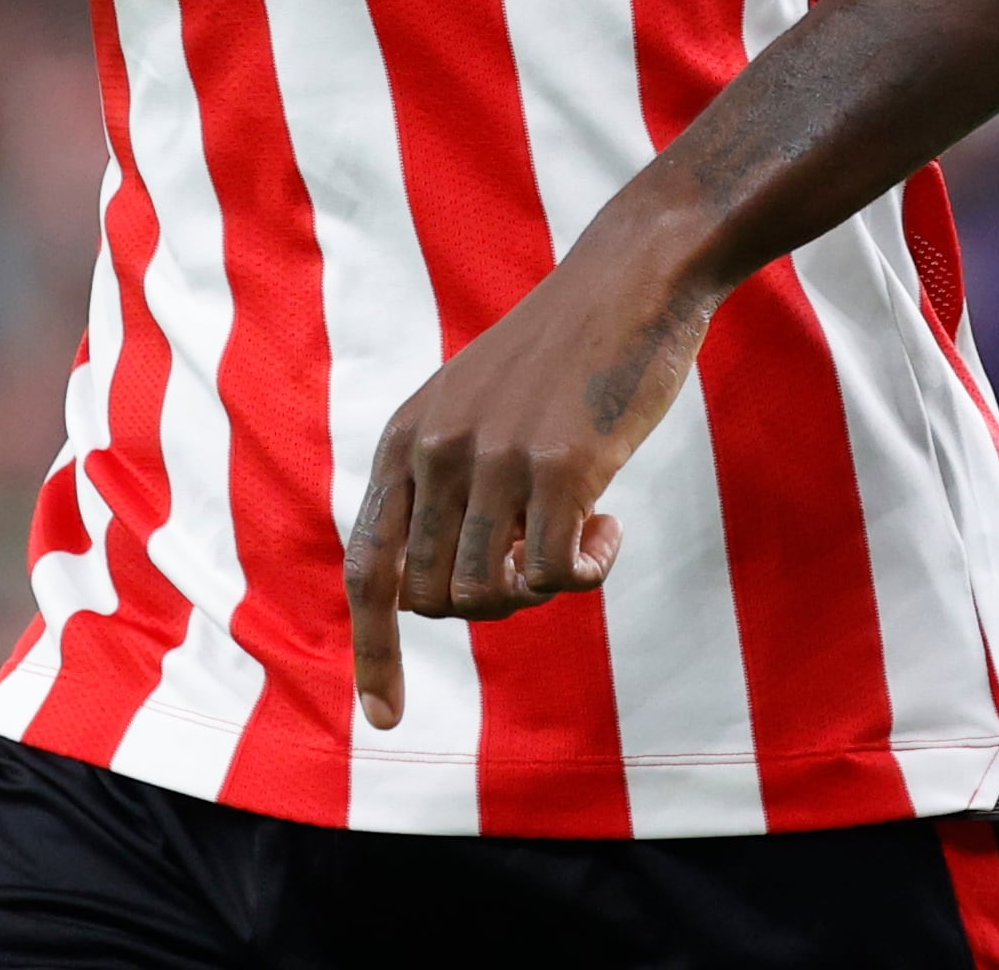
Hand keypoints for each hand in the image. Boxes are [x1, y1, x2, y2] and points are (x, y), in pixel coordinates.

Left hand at [341, 236, 717, 731]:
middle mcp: (433, 451)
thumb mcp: (476, 412)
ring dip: (540, 590)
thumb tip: (455, 595)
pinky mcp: (559, 466)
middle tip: (545, 557)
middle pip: (436, 598)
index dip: (371, 650)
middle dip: (494, 603)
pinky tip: (610, 525)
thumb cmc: (562, 356)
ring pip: (490, 595)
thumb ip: (451, 488)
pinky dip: (586, 572)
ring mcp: (492, 460)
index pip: (367, 568)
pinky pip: (556, 576)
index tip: (384, 719)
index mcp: (404, 440)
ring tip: (578, 535)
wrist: (631, 279)